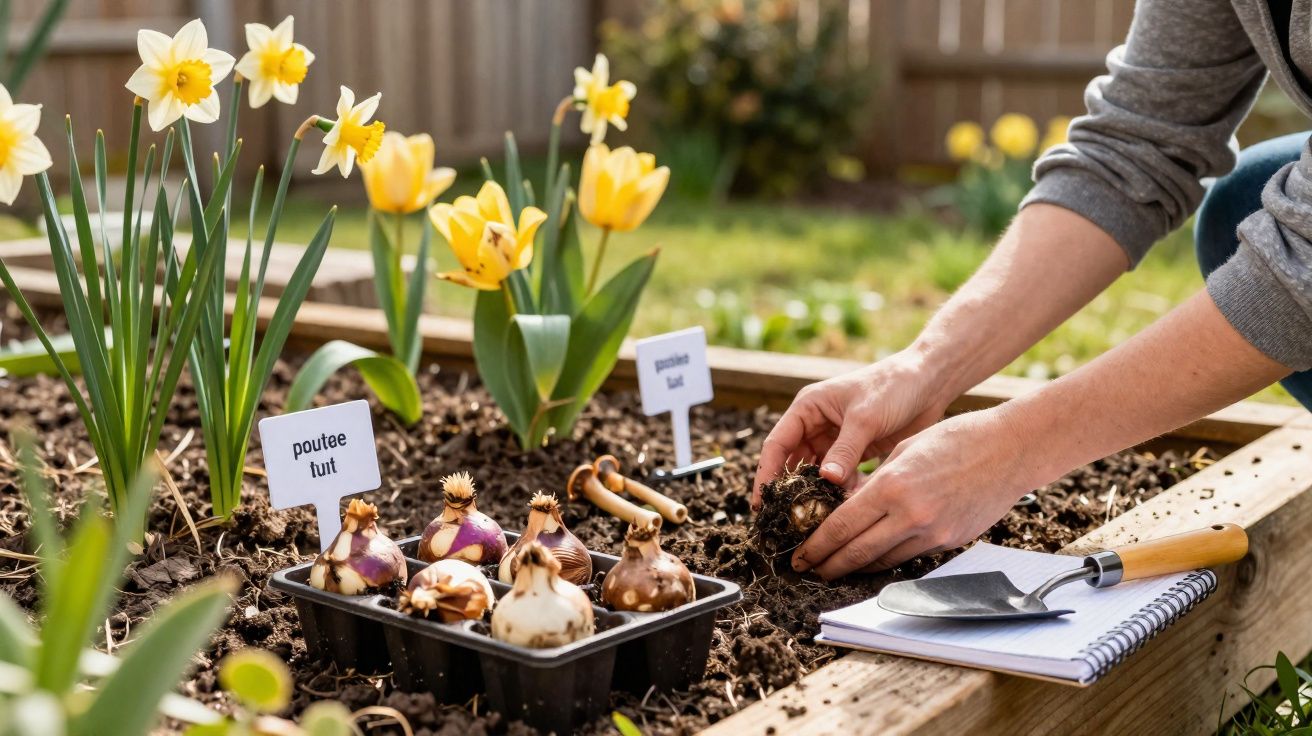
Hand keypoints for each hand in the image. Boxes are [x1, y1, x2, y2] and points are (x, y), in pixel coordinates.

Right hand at [752, 350, 946, 508]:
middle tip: (784, 521)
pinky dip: (839, 494)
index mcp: (808, 408)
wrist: (930, 382)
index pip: (777, 444)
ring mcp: (835, 440)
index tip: (761, 504)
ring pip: (816, 475)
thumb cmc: (893, 387)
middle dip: (789, 491)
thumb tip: (826, 481)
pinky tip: (842, 512)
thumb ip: (845, 450)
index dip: (766, 474)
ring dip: (815, 495)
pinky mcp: (855, 453)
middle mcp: (816, 425)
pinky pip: (839, 479)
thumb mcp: (865, 417)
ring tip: (812, 522)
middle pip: (793, 463)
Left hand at [792, 405, 1043, 579]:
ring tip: (835, 567)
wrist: (1009, 450)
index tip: (800, 556)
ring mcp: (933, 534)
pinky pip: (909, 556)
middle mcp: (910, 516)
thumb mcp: (903, 451)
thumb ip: (874, 483)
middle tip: (808, 570)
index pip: (841, 527)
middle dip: (828, 565)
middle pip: (857, 553)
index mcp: (892, 487)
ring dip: (856, 567)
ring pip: (882, 561)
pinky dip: (886, 558)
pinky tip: (872, 557)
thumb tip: (847, 508)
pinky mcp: (950, 542)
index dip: (816, 546)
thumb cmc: (955, 439)